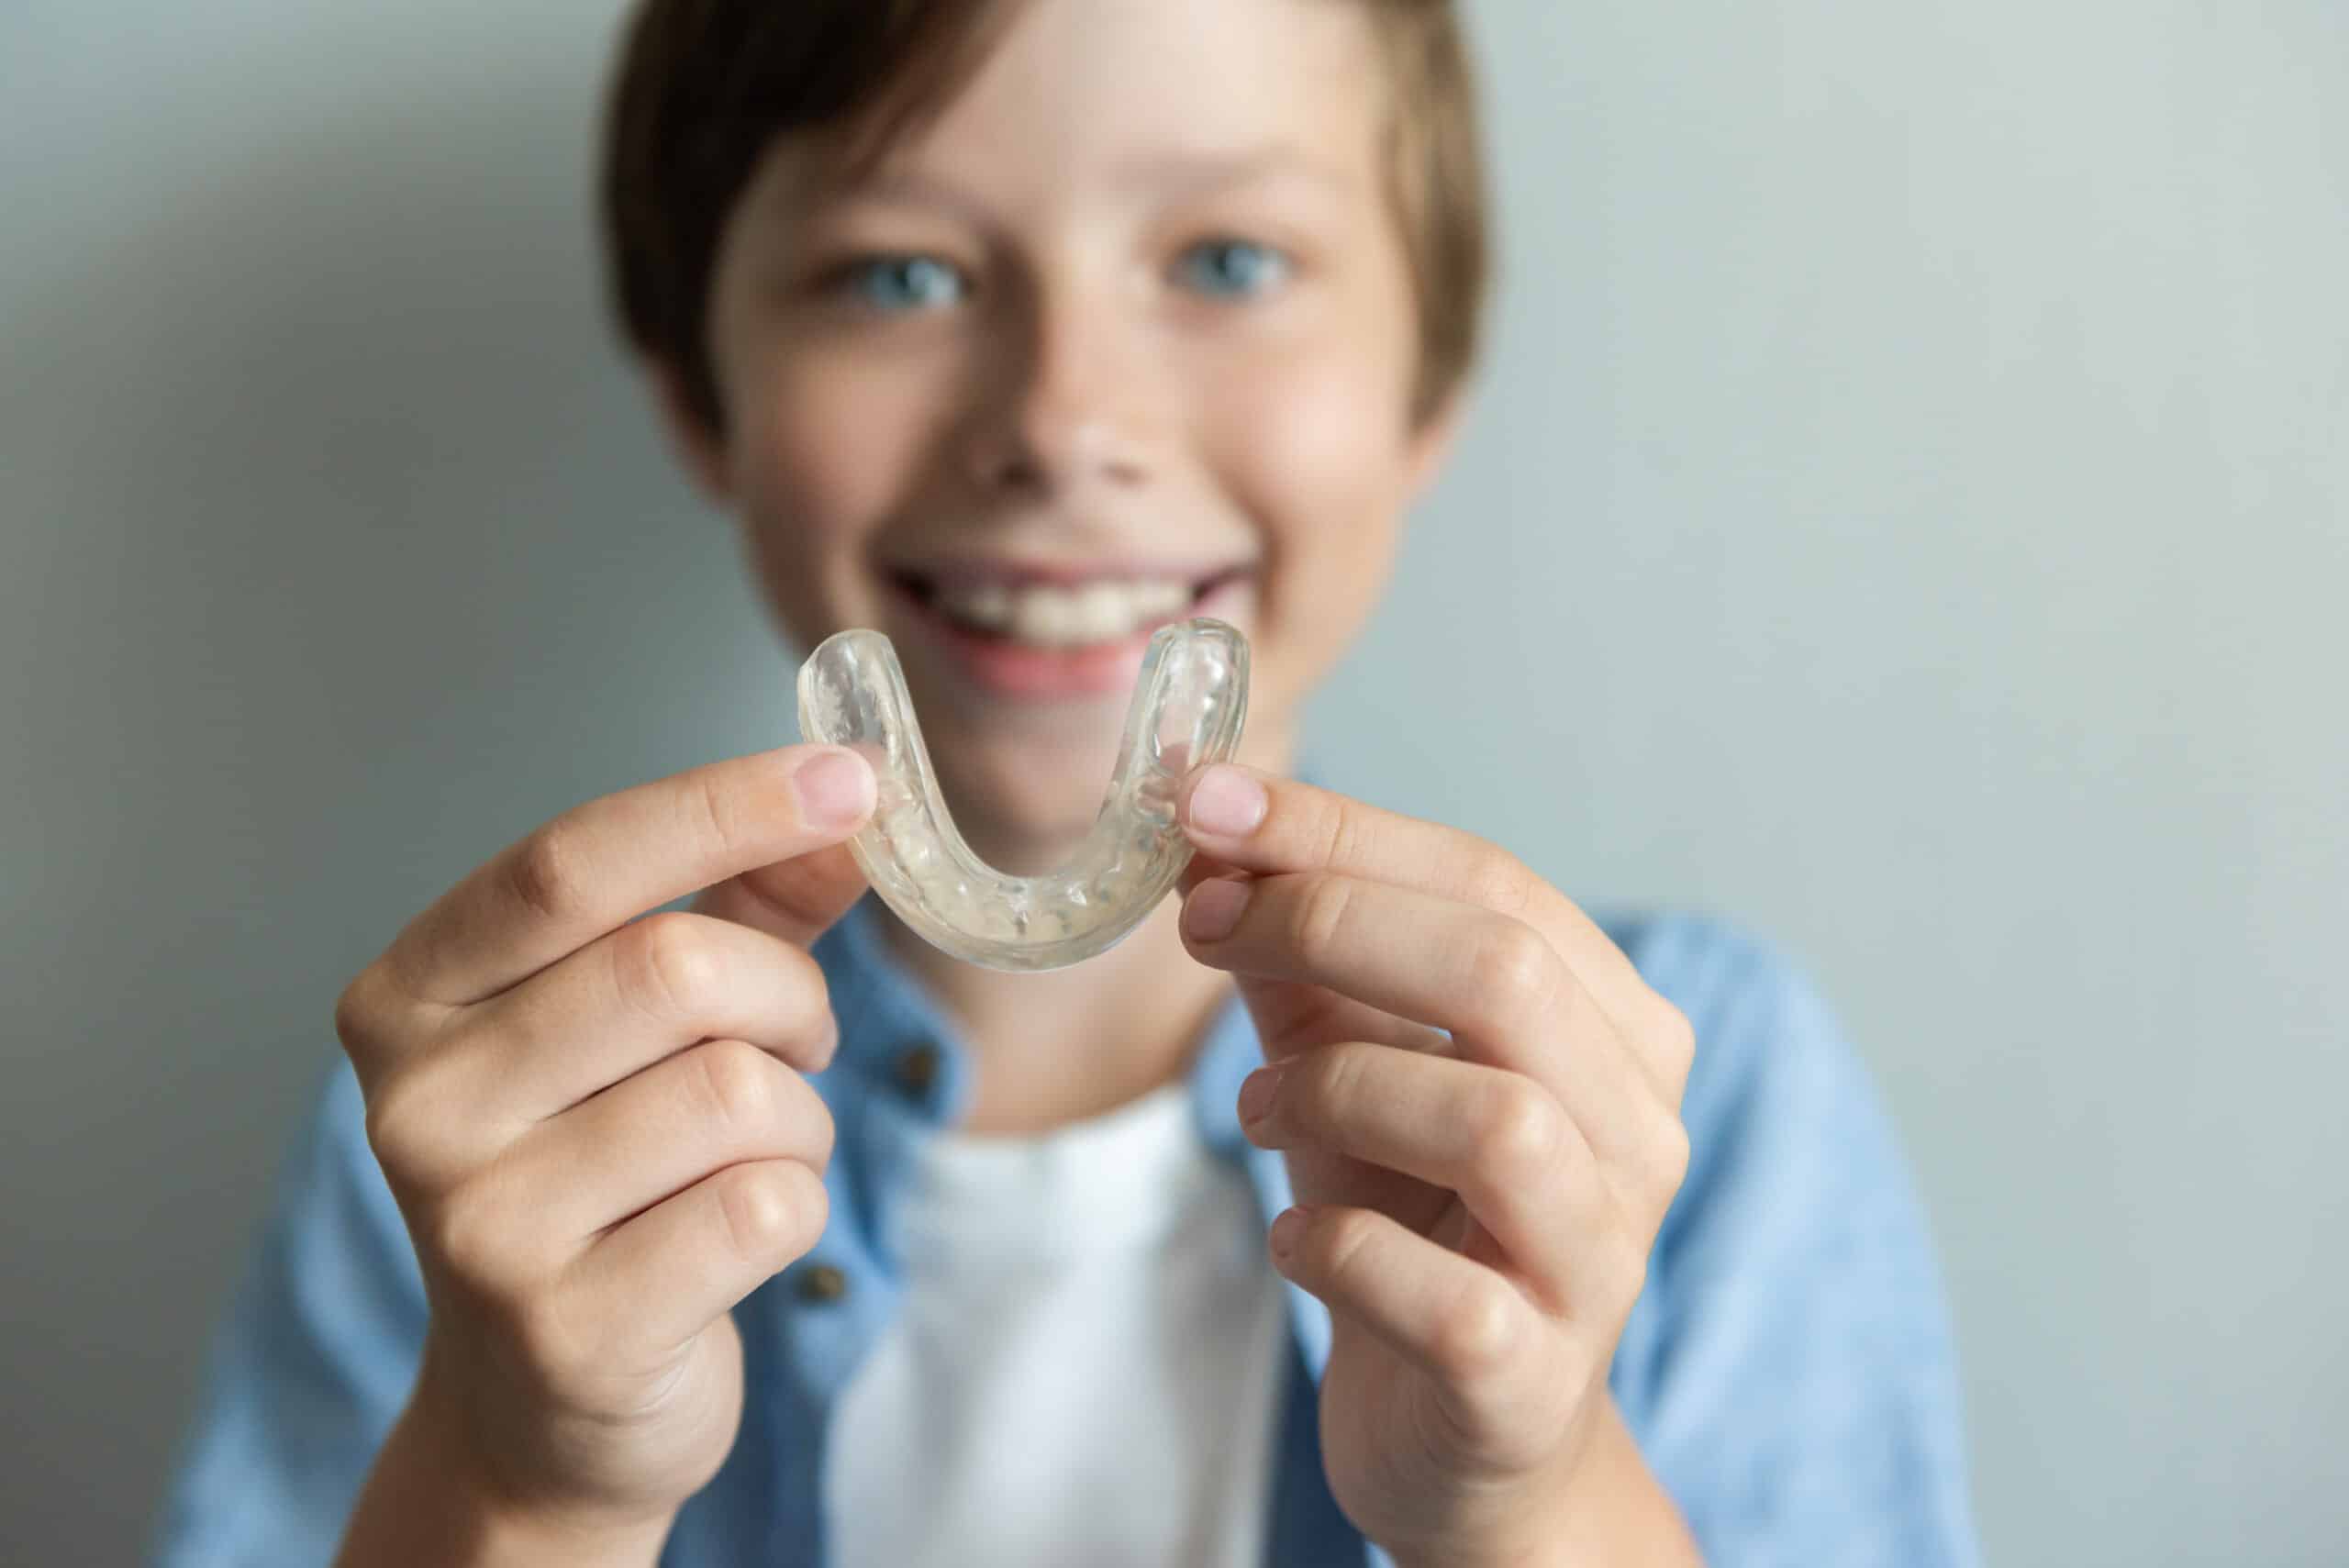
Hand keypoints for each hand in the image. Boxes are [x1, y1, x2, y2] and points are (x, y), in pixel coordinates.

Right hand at [332, 744, 875, 1547]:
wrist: (545, 1407)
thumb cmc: (605, 1174)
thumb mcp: (646, 1020)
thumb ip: (743, 901)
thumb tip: (850, 805)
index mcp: (412, 995)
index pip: (573, 860)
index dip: (726, 805)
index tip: (852, 776)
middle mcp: (418, 1103)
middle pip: (675, 968)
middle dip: (786, 997)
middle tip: (794, 1042)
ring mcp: (480, 1225)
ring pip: (738, 1090)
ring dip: (798, 1116)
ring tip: (751, 1154)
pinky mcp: (570, 1330)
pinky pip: (767, 1206)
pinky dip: (797, 1205)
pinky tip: (736, 1237)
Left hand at [1174, 765, 1698, 1565]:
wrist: (1465, 1432)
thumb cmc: (1416, 1218)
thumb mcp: (1353, 1064)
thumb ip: (1298, 959)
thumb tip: (1210, 835)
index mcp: (1615, 1030)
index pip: (1493, 882)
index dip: (1341, 830)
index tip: (1204, 799)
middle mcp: (1639, 1134)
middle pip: (1506, 972)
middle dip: (1327, 922)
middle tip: (1201, 928)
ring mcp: (1600, 1261)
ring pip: (1493, 1120)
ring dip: (1334, 1090)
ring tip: (1260, 1110)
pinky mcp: (1534, 1377)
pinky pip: (1436, 1290)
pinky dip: (1332, 1247)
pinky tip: (1295, 1241)